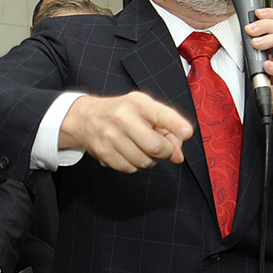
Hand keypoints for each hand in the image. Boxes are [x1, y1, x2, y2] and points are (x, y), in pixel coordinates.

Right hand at [58, 91, 191, 172]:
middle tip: (163, 148)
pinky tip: (130, 153)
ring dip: (150, 160)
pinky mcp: (104, 153)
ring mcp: (111, 136)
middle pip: (157, 146)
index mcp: (137, 103)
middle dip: (166, 151)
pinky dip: (135, 165)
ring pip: (145, 161)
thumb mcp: (144, 109)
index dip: (176, 125)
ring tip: (143, 148)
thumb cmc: (121, 112)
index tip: (187, 133)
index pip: (161, 114)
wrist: (85, 117)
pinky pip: (130, 168)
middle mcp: (123, 118)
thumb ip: (167, 128)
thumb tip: (178, 156)